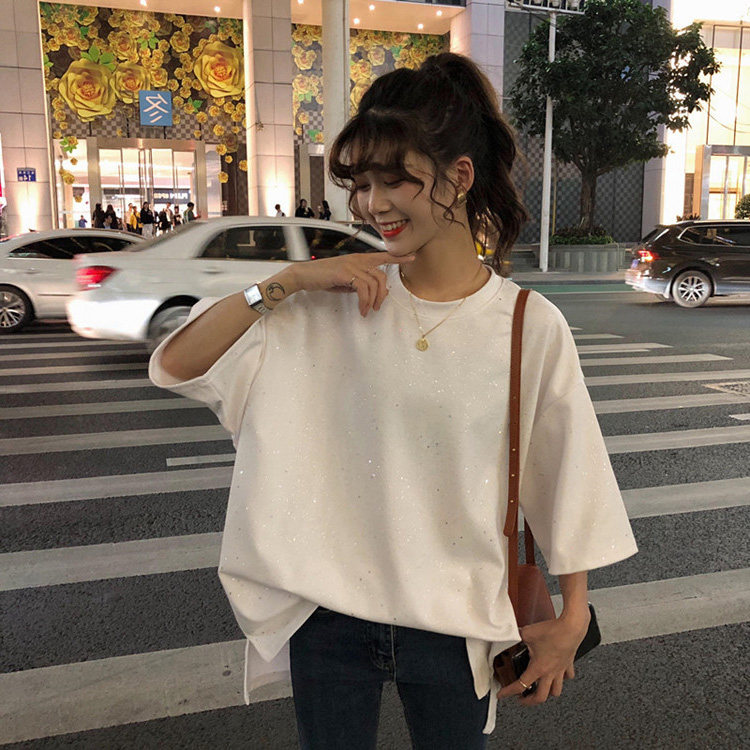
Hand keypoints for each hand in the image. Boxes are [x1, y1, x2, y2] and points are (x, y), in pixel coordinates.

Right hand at [283, 252, 414, 316]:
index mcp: (359, 259)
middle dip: (383, 294)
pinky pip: (363, 289)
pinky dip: (365, 302)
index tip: (412, 257)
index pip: (382, 256)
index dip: (398, 257)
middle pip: (381, 276)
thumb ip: (358, 282)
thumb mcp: (344, 280)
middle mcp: (358, 260)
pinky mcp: (345, 273)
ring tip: (367, 311)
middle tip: (377, 307)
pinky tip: (361, 309)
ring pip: (374, 284)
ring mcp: (352, 265)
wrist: (304, 275)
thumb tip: (371, 292)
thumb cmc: (323, 277)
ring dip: (373, 301)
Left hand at [496, 610, 589, 705]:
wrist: (571, 627)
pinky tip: (557, 676)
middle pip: (541, 697)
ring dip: (547, 693)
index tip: (502, 695)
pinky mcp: (568, 663)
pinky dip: (562, 680)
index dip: (508, 692)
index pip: (520, 685)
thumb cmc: (552, 631)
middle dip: (529, 701)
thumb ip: (516, 636)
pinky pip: (567, 677)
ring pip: (556, 691)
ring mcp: (561, 670)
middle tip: (521, 699)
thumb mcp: (526, 633)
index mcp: (538, 668)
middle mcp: (550, 673)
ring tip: (540, 691)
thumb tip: (510, 634)